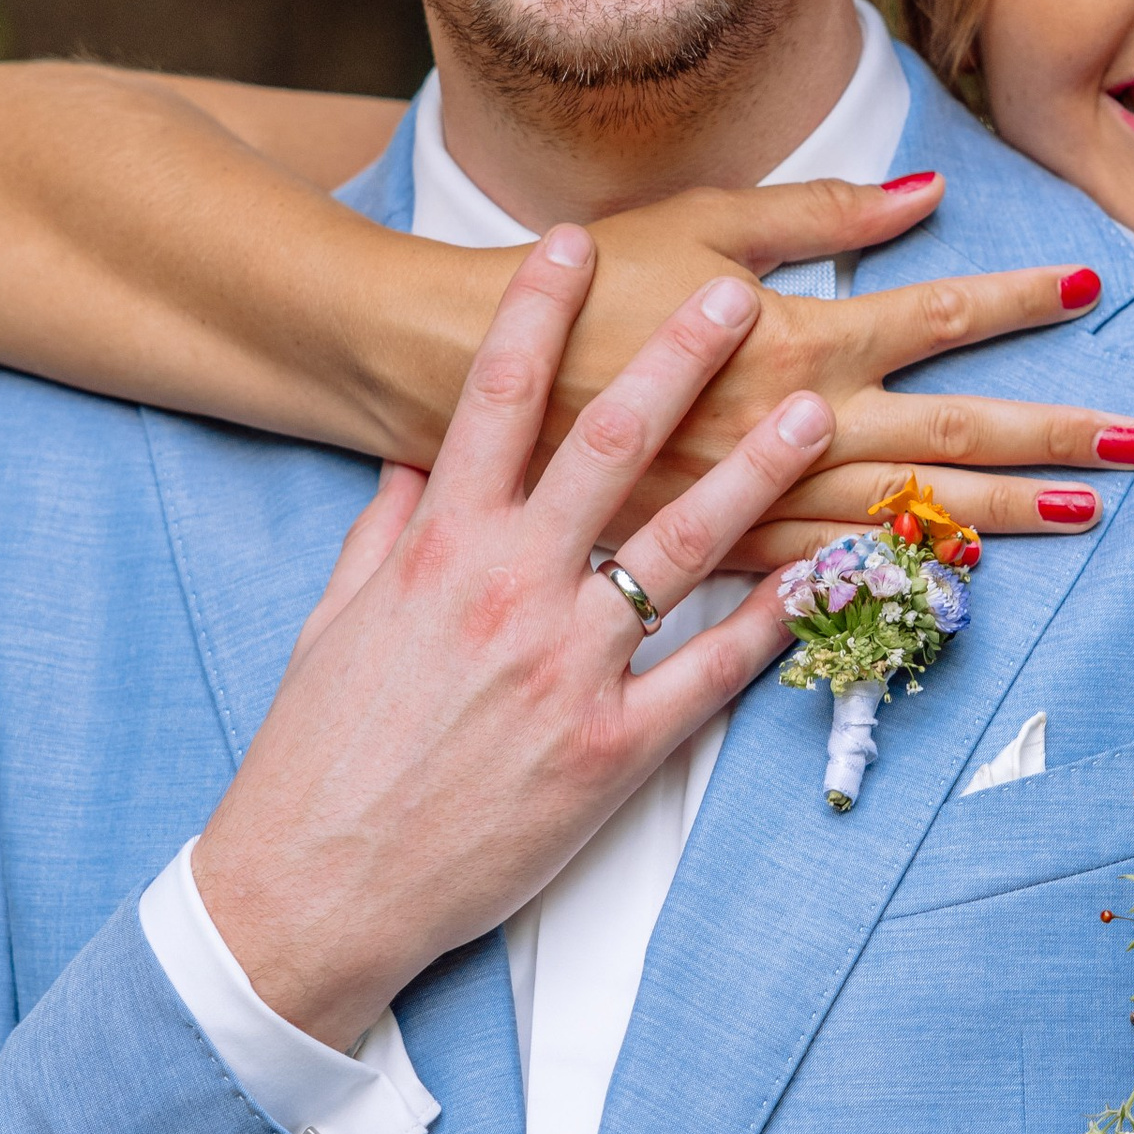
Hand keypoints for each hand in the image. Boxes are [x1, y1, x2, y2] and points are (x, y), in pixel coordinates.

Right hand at [193, 233, 835, 1046]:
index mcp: (435, 548)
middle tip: (735, 298)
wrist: (312, 889)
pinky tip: (822, 573)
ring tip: (816, 412)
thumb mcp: (334, 623)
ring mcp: (566, 669)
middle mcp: (507, 590)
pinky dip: (772, 620)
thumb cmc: (318, 758)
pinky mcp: (610, 751)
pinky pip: (710, 672)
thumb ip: (386, 531)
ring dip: (757, 470)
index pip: (491, 398)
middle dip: (677, 362)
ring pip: (682, 546)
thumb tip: (414, 456)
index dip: (537, 311)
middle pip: (608, 447)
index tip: (573, 243)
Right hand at [521, 174, 1133, 558]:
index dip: (1016, 299)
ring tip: (1085, 513)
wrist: (454, 381)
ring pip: (904, 513)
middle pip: (947, 432)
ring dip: (1000, 514)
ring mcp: (754, 502)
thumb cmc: (581, 289)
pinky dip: (894, 572)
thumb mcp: (697, 222)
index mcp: (789, 335)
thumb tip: (925, 195)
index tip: (1087, 287)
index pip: (937, 314)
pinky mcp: (718, 548)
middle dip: (1049, 433)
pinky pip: (822, 574)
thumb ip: (818, 215)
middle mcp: (788, 426)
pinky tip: (953, 576)